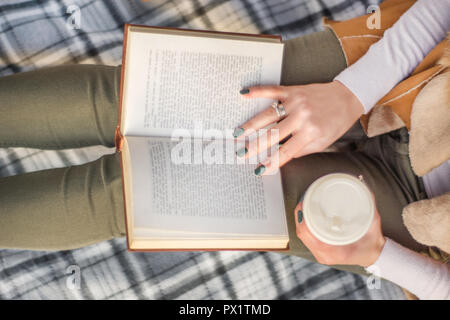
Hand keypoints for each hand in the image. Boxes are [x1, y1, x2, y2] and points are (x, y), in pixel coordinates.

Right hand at [235, 81, 363, 174]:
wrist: (348, 96)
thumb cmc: (336, 122)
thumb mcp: (323, 142)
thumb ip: (301, 150)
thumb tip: (280, 155)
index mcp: (310, 132)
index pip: (285, 151)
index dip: (271, 162)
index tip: (258, 170)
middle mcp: (301, 117)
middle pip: (272, 134)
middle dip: (254, 145)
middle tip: (240, 153)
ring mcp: (296, 102)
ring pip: (267, 115)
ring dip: (250, 125)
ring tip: (237, 134)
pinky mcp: (293, 90)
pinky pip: (272, 90)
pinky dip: (257, 91)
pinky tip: (243, 93)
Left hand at [295, 195, 385, 266]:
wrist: (375, 256)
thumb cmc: (373, 242)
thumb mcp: (373, 223)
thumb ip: (369, 204)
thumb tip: (363, 186)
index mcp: (338, 252)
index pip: (313, 238)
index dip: (305, 222)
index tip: (304, 207)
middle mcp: (326, 255)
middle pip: (303, 235)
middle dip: (301, 217)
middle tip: (303, 201)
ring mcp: (322, 255)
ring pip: (303, 237)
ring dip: (301, 221)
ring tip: (303, 206)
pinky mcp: (321, 253)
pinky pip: (307, 239)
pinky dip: (304, 227)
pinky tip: (305, 218)